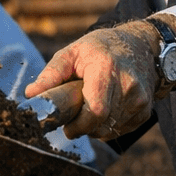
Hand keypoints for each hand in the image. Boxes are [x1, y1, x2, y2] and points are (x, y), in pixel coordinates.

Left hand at [25, 21, 160, 140]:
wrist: (140, 45)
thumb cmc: (101, 48)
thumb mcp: (73, 52)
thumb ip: (51, 74)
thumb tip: (30, 95)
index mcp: (106, 68)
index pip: (96, 110)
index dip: (79, 125)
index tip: (67, 126)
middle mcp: (127, 85)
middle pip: (102, 124)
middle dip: (84, 127)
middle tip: (75, 116)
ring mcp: (140, 99)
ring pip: (110, 130)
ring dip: (95, 127)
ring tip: (90, 107)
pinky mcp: (145, 110)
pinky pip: (121, 130)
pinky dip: (109, 126)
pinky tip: (106, 108)